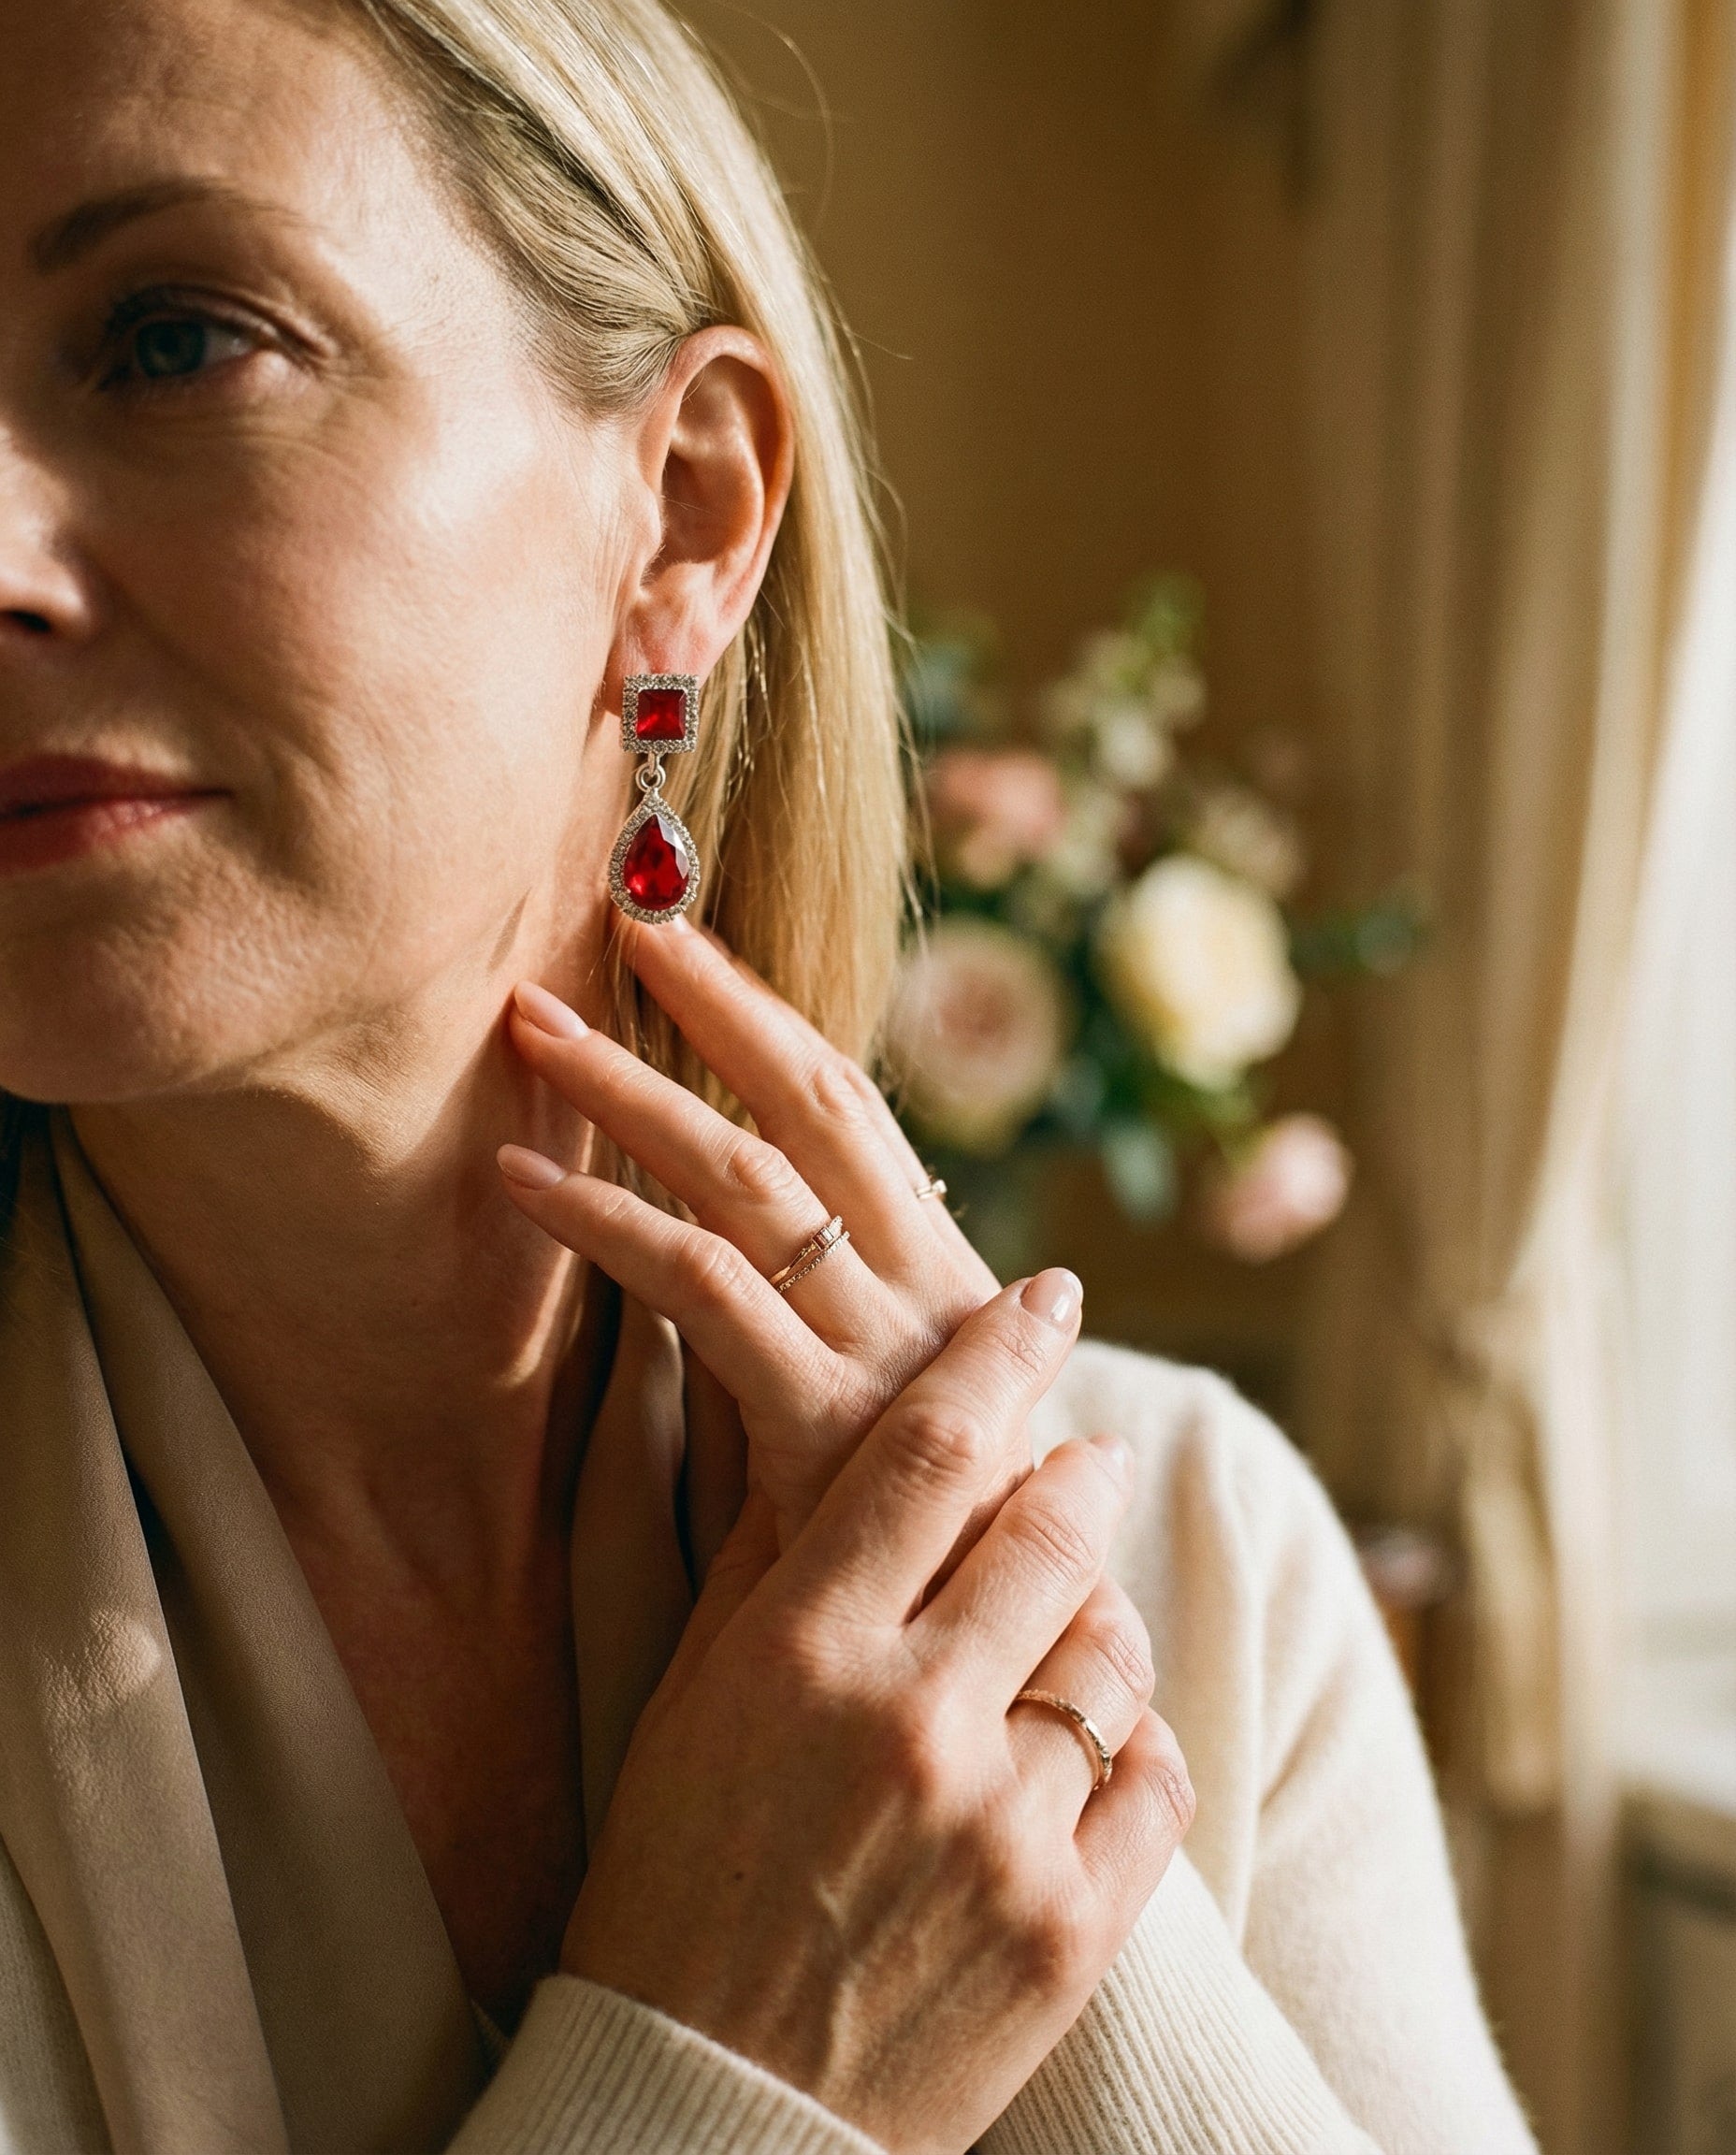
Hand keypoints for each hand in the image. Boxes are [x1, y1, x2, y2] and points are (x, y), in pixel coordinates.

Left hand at [499, 917, 1003, 1548]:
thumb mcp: (907, 1405)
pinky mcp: (829, 1423)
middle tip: (617, 920)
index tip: (681, 934)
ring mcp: (885, 1350)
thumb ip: (845, 1314)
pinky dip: (608, 1225)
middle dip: (712, 1005)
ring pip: (744, 1180)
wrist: (1007, 1670)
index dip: (762, 1010)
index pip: (848, 1102)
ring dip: (633, 1095)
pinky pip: (707, 1294)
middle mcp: (929, 1286)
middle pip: (809, 1105)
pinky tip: (525, 1190)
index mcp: (944, 1268)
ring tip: (538, 1034)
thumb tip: (796, 1215)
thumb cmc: (933, 1546)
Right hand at [561, 1279, 1194, 2154]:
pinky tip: (1078, 1744)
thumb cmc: (674, 1885)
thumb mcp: (691, 1702)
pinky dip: (1126, 1741)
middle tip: (1076, 1459)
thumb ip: (777, 1557)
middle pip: (1048, 1523)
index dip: (999, 1351)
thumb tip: (829, 1422)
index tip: (1047, 1293)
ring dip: (1090, 1618)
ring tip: (1053, 1633)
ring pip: (1111, 1646)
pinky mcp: (1074, 1929)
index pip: (930, 1448)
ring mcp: (1004, 1830)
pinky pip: (1152, 1771)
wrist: (708, 2111)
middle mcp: (912, 1723)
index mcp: (802, 1656)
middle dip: (1071, 1473)